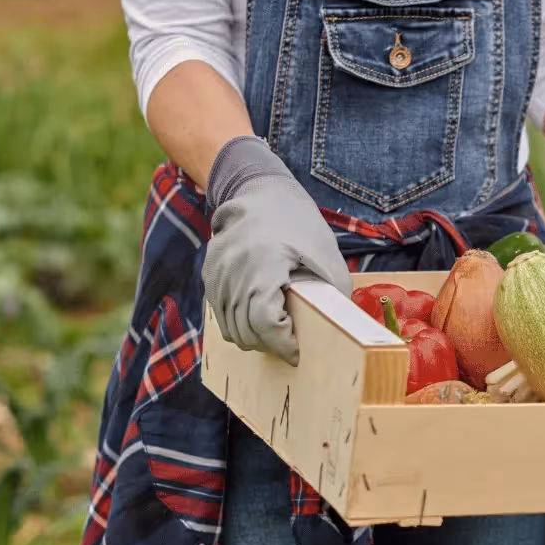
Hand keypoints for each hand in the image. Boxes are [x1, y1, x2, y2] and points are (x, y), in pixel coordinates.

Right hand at [201, 137, 351, 364]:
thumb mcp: (328, 257)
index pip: (264, 322)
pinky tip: (260, 316)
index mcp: (264, 265)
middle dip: (270, 345)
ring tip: (278, 333)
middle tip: (291, 346)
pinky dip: (240, 324)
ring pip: (230, 328)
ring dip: (254, 338)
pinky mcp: (209, 275)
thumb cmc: (299, 225)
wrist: (261, 193)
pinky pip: (221, 314)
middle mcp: (233, 272)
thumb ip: (332, 295)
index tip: (298, 352)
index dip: (282, 344)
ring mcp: (216, 274)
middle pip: (245, 331)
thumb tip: (335, 333)